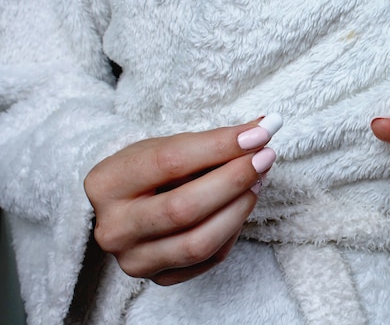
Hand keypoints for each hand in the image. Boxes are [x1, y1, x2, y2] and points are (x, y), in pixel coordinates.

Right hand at [84, 114, 282, 284]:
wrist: (128, 206)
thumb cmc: (151, 170)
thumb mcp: (168, 147)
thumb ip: (211, 142)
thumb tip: (263, 129)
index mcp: (106, 183)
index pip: (170, 162)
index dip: (219, 146)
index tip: (258, 134)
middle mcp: (114, 228)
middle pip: (183, 208)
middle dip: (233, 180)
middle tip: (264, 158)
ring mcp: (134, 259)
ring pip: (198, 242)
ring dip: (239, 208)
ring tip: (258, 181)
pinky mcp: (159, 278)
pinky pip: (208, 260)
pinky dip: (232, 231)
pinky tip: (241, 205)